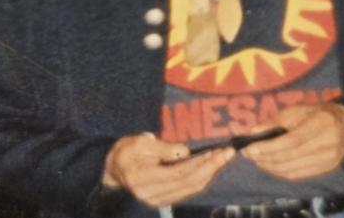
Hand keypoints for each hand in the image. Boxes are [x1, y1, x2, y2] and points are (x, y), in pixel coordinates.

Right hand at [102, 133, 234, 206]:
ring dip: (211, 174)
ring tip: (225, 159)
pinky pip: (188, 192)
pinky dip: (202, 179)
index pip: (179, 172)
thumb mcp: (139, 142)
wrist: (114, 171)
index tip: (219, 150)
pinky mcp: (165, 201)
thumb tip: (185, 151)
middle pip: (189, 183)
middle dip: (212, 167)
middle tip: (229, 153)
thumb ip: (161, 147)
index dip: (202, 162)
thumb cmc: (125, 152)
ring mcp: (158, 200)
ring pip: (191, 189)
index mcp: (143, 178)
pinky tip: (212, 168)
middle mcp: (151, 194)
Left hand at [240, 103, 343, 180]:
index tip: (250, 148)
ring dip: (270, 167)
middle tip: (248, 155)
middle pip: (291, 157)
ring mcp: (329, 160)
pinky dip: (281, 172)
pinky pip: (299, 175)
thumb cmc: (317, 113)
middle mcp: (328, 144)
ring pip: (294, 169)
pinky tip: (270, 166)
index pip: (292, 141)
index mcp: (321, 124)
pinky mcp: (327, 169)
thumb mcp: (297, 110)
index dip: (269, 147)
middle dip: (266, 158)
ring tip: (256, 160)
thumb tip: (252, 132)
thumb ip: (275, 121)